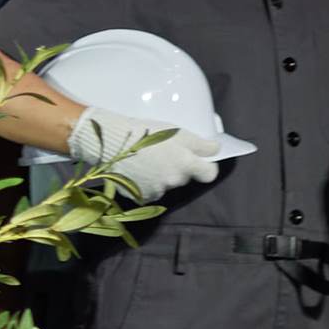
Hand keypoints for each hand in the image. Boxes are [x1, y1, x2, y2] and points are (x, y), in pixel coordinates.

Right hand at [72, 115, 222, 198]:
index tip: (200, 160)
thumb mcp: (177, 132)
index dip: (206, 166)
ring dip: (160, 175)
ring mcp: (157, 191)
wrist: (113, 143)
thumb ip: (200, 145)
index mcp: (186, 165)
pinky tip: (138, 169)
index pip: (209, 174)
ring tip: (147, 159)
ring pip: (165, 184)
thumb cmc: (146, 133)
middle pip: (184, 177)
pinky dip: (146, 183)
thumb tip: (216, 150)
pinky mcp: (140, 196)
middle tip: (164, 152)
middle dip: (178, 168)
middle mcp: (174, 181)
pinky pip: (149, 192)